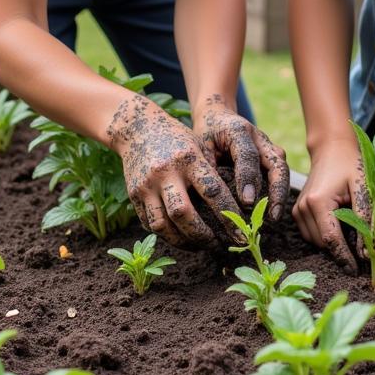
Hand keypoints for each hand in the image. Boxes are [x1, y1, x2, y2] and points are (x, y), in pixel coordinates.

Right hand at [107, 94, 243, 248]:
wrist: (137, 128)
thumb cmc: (177, 139)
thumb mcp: (198, 147)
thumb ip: (211, 173)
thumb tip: (234, 208)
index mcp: (189, 159)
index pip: (213, 192)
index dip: (229, 216)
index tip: (241, 234)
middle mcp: (166, 173)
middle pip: (183, 214)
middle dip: (202, 236)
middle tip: (217, 245)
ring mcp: (146, 185)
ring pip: (163, 225)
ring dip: (182, 242)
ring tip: (198, 245)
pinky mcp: (133, 195)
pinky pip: (150, 224)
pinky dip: (166, 234)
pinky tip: (180, 236)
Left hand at [193, 94, 289, 219]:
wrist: (217, 115)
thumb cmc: (207, 132)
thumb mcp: (200, 145)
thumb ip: (207, 166)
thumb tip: (211, 197)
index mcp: (239, 131)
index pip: (247, 156)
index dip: (248, 179)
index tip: (246, 202)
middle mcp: (260, 138)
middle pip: (276, 164)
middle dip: (276, 191)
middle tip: (271, 216)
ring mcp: (269, 147)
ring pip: (282, 169)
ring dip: (280, 194)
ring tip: (273, 218)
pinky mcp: (272, 156)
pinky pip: (280, 174)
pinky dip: (278, 192)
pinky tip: (272, 212)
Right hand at [291, 138, 371, 274]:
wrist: (332, 148)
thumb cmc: (350, 164)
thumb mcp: (363, 188)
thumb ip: (365, 220)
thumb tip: (366, 252)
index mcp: (318, 201)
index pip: (331, 240)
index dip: (345, 258)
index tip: (358, 272)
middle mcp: (303, 207)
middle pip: (322, 244)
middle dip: (341, 251)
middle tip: (361, 249)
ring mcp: (297, 210)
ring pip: (316, 242)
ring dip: (332, 244)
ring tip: (350, 230)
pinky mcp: (297, 211)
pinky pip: (311, 235)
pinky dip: (325, 236)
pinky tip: (339, 224)